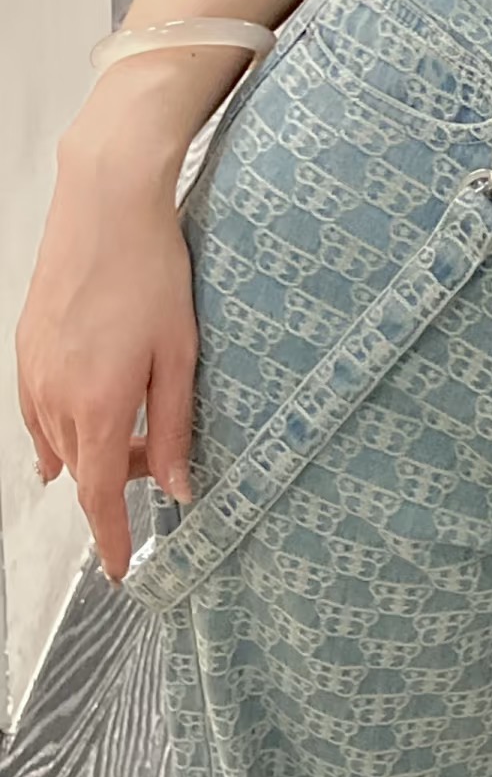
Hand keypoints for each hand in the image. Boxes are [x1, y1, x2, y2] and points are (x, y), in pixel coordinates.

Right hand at [16, 154, 198, 582]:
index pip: (98, 497)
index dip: (111, 538)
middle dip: (113, 480)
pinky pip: (38, 408)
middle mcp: (55, 398)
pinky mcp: (26, 345)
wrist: (106, 205)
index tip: (120, 572)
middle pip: (80, 469)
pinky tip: (79, 417)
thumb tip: (178, 489)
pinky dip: (61, 424)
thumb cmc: (153, 272)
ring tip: (129, 424)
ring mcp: (34, 371)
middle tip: (153, 459)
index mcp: (98, 406)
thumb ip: (174, 426)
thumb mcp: (180, 353)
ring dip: (91, 447)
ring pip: (57, 439)